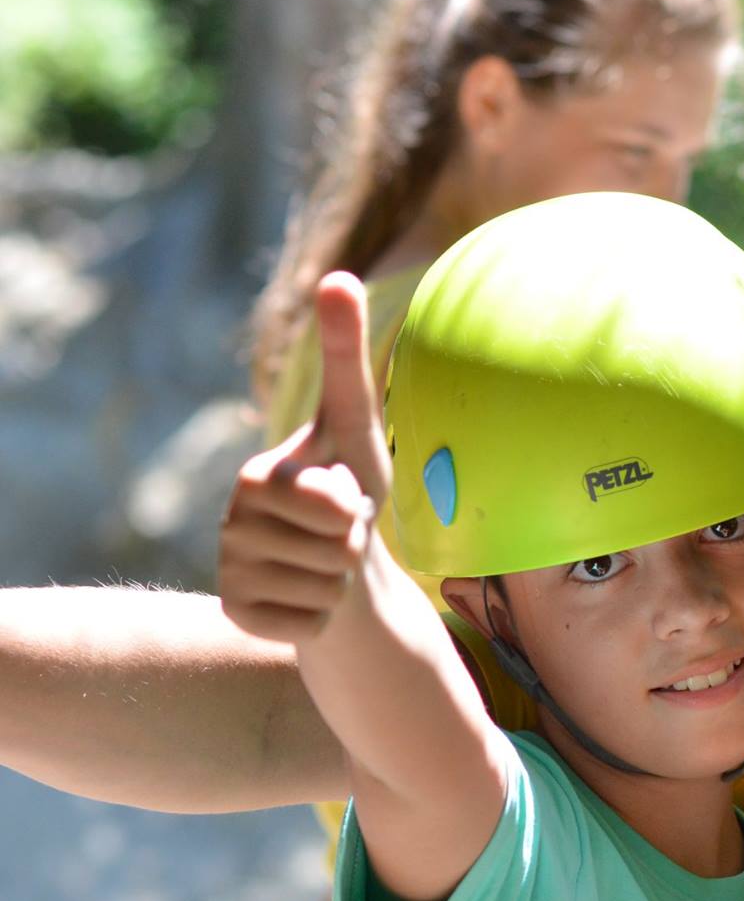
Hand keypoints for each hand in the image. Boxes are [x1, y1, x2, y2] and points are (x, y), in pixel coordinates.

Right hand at [219, 273, 391, 645]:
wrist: (339, 561)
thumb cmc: (349, 485)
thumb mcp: (356, 423)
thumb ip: (347, 355)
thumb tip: (339, 276)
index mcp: (253, 479)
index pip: (330, 506)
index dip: (353, 508)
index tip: (342, 497)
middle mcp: (230, 528)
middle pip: (333, 549)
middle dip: (353, 543)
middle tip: (338, 534)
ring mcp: (230, 575)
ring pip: (326, 590)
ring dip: (343, 579)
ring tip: (326, 560)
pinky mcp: (240, 617)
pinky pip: (310, 625)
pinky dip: (326, 614)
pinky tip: (311, 596)